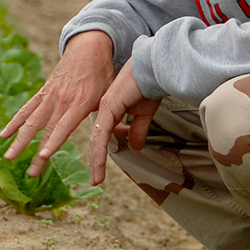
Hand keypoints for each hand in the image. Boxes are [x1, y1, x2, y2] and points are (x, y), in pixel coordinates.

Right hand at [0, 31, 114, 177]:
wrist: (89, 46)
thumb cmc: (103, 73)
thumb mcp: (111, 93)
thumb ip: (109, 116)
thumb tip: (118, 139)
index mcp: (80, 102)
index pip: (64, 126)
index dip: (53, 141)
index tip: (43, 155)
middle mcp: (61, 99)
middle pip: (44, 129)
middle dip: (34, 152)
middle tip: (29, 173)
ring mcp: (50, 95)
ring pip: (30, 121)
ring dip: (18, 140)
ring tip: (8, 157)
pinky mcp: (43, 92)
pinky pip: (26, 109)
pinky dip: (14, 122)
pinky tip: (3, 135)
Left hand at [86, 61, 160, 185]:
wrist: (153, 70)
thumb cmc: (149, 86)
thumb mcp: (144, 114)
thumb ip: (137, 130)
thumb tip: (136, 147)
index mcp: (111, 109)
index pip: (103, 135)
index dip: (102, 151)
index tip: (103, 167)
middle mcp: (104, 109)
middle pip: (97, 140)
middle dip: (96, 161)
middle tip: (96, 179)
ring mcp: (105, 108)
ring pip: (97, 140)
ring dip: (96, 161)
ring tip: (97, 178)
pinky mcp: (109, 108)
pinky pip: (101, 134)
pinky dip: (100, 151)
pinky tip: (99, 164)